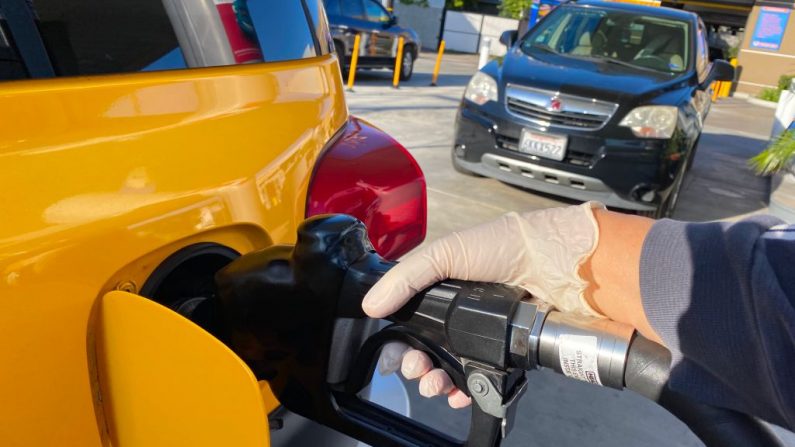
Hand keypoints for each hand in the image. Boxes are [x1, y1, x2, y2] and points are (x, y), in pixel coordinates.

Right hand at [365, 202, 604, 407]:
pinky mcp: (506, 354)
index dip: (398, 340)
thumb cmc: (503, 247)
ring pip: (450, 369)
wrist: (556, 263)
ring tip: (434, 384)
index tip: (390, 357)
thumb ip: (407, 277)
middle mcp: (461, 316)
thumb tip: (370, 305)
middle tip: (414, 369)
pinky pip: (481, 380)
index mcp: (444, 290)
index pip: (411, 321)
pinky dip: (465, 391)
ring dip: (435, 382)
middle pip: (428, 350)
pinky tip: (459, 393)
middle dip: (415, 365)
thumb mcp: (447, 252)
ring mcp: (484, 336)